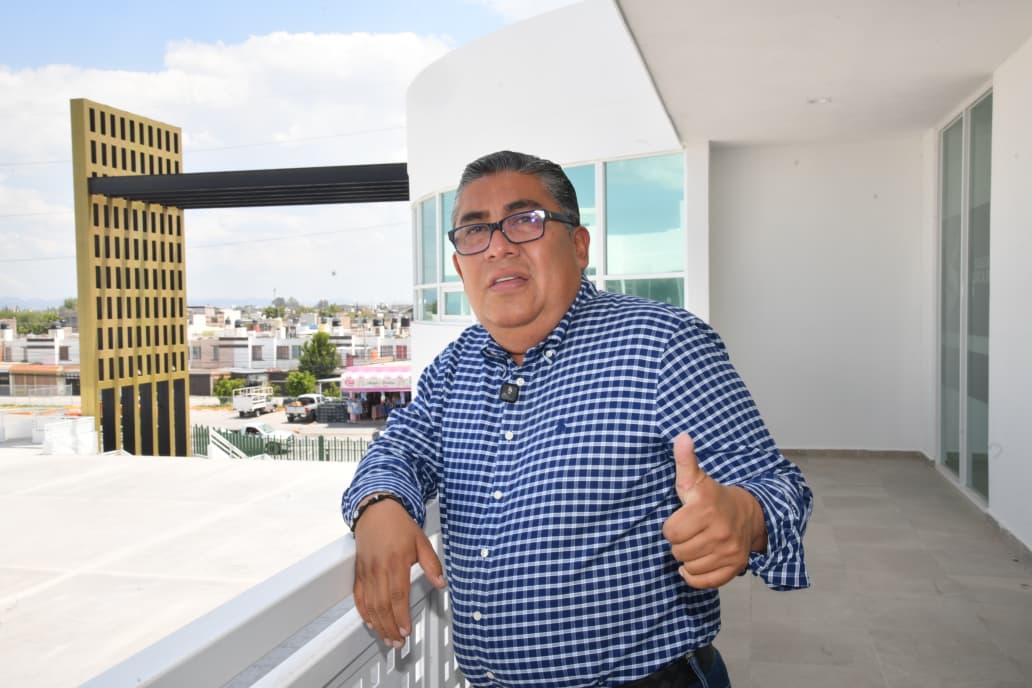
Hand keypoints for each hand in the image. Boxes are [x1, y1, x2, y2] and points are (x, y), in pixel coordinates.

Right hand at [353, 498, 445, 647]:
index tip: (406, 631)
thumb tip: (442, 583)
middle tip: (397, 642)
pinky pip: (358, 597)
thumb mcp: (422, 541)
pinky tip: (370, 622)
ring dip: (378, 624)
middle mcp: (379, 569)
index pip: (397, 595)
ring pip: (370, 604)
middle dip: (390, 627)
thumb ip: (432, 564)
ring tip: (387, 638)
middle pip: (382, 605)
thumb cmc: (398, 525)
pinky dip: (363, 612)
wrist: (376, 511)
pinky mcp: (359, 572)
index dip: (401, 616)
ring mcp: (366, 572)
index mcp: (395, 562)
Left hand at [662, 433, 766, 588]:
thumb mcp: (696, 479)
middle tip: (690, 532)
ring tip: (696, 544)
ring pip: (689, 566)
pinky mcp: (734, 567)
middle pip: (678, 551)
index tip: (681, 519)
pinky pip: (703, 582)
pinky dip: (695, 576)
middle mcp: (720, 532)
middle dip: (679, 542)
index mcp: (706, 509)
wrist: (748, 513)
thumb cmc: (712, 497)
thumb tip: (682, 436)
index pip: (670, 532)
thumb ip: (685, 460)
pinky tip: (697, 561)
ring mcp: (729, 551)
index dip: (671, 526)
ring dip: (687, 558)